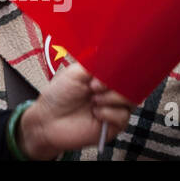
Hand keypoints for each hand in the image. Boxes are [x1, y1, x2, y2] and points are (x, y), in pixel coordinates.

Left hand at [18, 63, 132, 158]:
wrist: (49, 120)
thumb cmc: (58, 96)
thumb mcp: (74, 73)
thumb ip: (93, 64)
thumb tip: (109, 55)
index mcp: (102, 77)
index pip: (122, 69)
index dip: (118, 68)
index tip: (105, 69)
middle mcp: (110, 91)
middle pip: (131, 84)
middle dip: (116, 83)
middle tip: (94, 86)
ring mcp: (113, 108)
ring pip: (130, 100)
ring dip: (112, 98)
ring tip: (93, 100)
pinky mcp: (113, 125)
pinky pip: (123, 117)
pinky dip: (109, 113)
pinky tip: (95, 113)